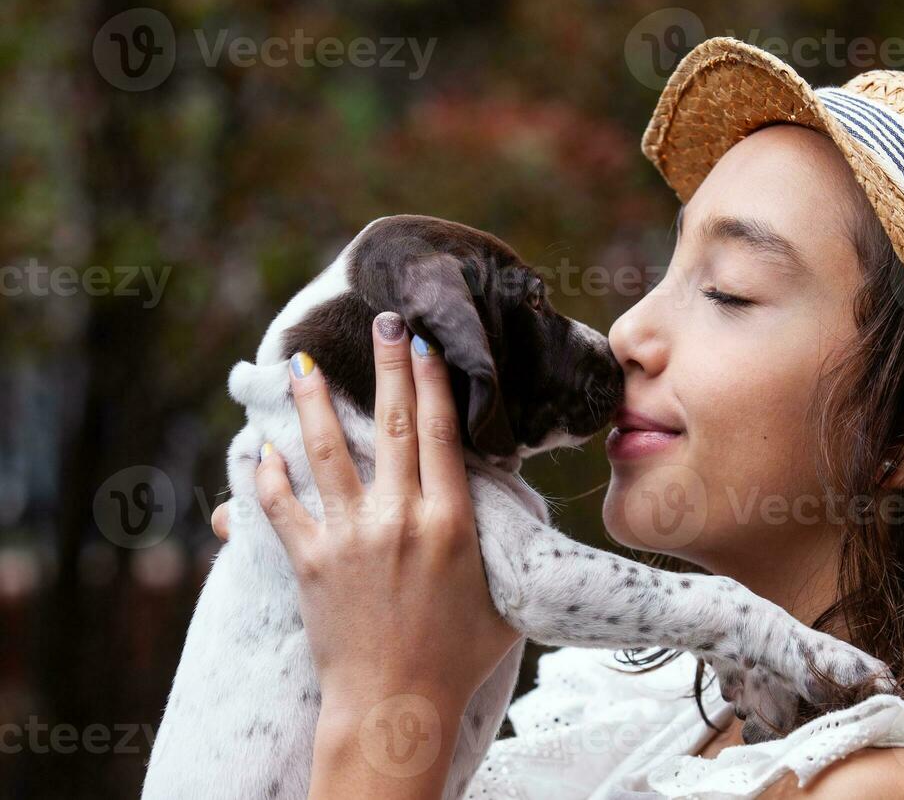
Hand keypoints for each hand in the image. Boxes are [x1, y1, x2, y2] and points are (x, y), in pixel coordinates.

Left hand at [231, 310, 521, 797]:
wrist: (396, 707)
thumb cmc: (458, 658)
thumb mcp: (505, 596)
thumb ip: (507, 546)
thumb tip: (517, 506)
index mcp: (451, 522)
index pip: (444, 433)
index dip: (434, 382)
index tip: (426, 345)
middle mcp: (401, 518)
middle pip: (395, 424)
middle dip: (388, 367)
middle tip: (383, 321)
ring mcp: (350, 538)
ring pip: (327, 452)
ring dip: (313, 404)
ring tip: (302, 367)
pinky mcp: (310, 563)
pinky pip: (281, 506)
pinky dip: (269, 475)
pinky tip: (263, 449)